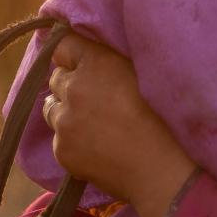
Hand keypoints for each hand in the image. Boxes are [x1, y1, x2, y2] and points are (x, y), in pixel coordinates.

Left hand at [44, 34, 196, 216]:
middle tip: (96, 100)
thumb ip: (113, 61)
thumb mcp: (144, 74)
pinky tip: (97, 148)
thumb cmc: (165, 120)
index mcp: (97, 63)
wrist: (163, 170)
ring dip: (67, 112)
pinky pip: (58, 138)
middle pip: (56, 78)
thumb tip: (94, 55)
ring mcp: (64, 121)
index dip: (73, 55)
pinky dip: (72, 141)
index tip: (84, 65)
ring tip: (94, 125)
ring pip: (51, 108)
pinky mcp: (61, 150)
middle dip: (71, 84)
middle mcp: (74, 88)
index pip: (63, 46)